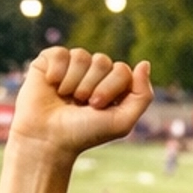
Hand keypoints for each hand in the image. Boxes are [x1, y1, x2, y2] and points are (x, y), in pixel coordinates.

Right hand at [8, 46, 151, 167]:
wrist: (47, 139)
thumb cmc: (84, 133)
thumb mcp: (122, 122)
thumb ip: (142, 95)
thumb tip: (144, 63)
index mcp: (111, 85)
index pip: (122, 70)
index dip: (110, 88)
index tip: (97, 107)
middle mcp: (92, 73)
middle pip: (102, 61)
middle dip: (92, 86)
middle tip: (81, 105)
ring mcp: (71, 66)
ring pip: (81, 56)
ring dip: (74, 82)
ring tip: (65, 98)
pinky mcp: (49, 62)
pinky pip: (60, 53)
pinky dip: (57, 72)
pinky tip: (52, 85)